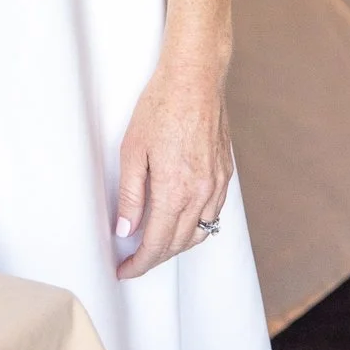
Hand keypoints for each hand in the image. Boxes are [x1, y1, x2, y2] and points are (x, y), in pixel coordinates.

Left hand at [113, 55, 233, 278]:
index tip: (124, 271)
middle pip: (178, 243)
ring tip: (153, 246)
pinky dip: (196, 227)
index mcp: (175, 190)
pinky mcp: (225, 175)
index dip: (139, 263)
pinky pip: (212, 214)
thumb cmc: (159, 107)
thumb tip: (126, 229)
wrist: (194, 79)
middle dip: (155, 258)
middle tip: (133, 262)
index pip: (157, 243)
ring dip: (176, 245)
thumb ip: (130, 194)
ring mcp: (217, 185)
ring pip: (199, 233)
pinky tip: (181, 223)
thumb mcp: (132, 150)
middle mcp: (202, 193)